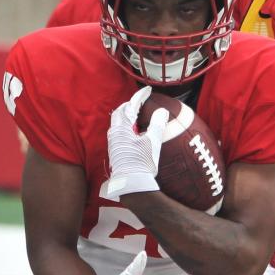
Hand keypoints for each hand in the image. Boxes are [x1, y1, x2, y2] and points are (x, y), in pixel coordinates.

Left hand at [104, 86, 167, 201]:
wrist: (131, 184)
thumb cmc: (142, 163)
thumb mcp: (152, 142)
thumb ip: (156, 124)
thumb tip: (161, 111)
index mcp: (122, 128)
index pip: (130, 106)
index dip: (139, 96)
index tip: (148, 90)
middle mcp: (115, 133)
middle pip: (120, 112)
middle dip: (130, 104)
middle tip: (141, 101)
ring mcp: (113, 142)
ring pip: (117, 122)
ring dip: (126, 114)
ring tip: (137, 113)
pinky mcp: (115, 150)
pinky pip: (118, 131)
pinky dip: (125, 125)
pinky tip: (133, 130)